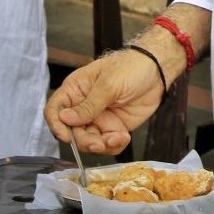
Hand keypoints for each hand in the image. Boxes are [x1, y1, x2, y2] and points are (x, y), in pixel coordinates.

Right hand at [43, 48, 164, 154]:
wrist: (159, 71)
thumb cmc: (132, 67)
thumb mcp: (109, 84)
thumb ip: (88, 104)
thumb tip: (64, 118)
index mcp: (76, 89)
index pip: (55, 109)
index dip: (56, 125)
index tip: (67, 137)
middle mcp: (84, 106)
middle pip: (72, 132)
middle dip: (85, 141)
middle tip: (100, 143)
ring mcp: (98, 118)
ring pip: (89, 142)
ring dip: (101, 146)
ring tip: (117, 138)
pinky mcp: (113, 127)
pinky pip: (107, 144)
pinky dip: (114, 145)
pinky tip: (125, 137)